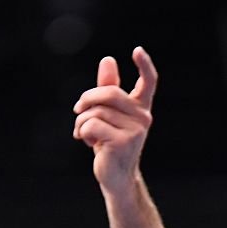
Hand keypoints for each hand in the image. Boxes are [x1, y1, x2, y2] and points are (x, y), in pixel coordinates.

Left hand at [73, 46, 157, 192]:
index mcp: (141, 108)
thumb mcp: (108, 115)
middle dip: (87, 99)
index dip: (145, 65)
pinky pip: (92, 124)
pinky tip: (86, 142)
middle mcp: (143, 117)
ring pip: (96, 111)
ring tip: (82, 133)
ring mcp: (135, 130)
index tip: (137, 50)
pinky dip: (81, 131)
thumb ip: (107, 88)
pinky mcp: (122, 142)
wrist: (115, 177)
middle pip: (109, 93)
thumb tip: (108, 59)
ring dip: (81, 121)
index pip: (149, 82)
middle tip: (77, 110)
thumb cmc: (110, 144)